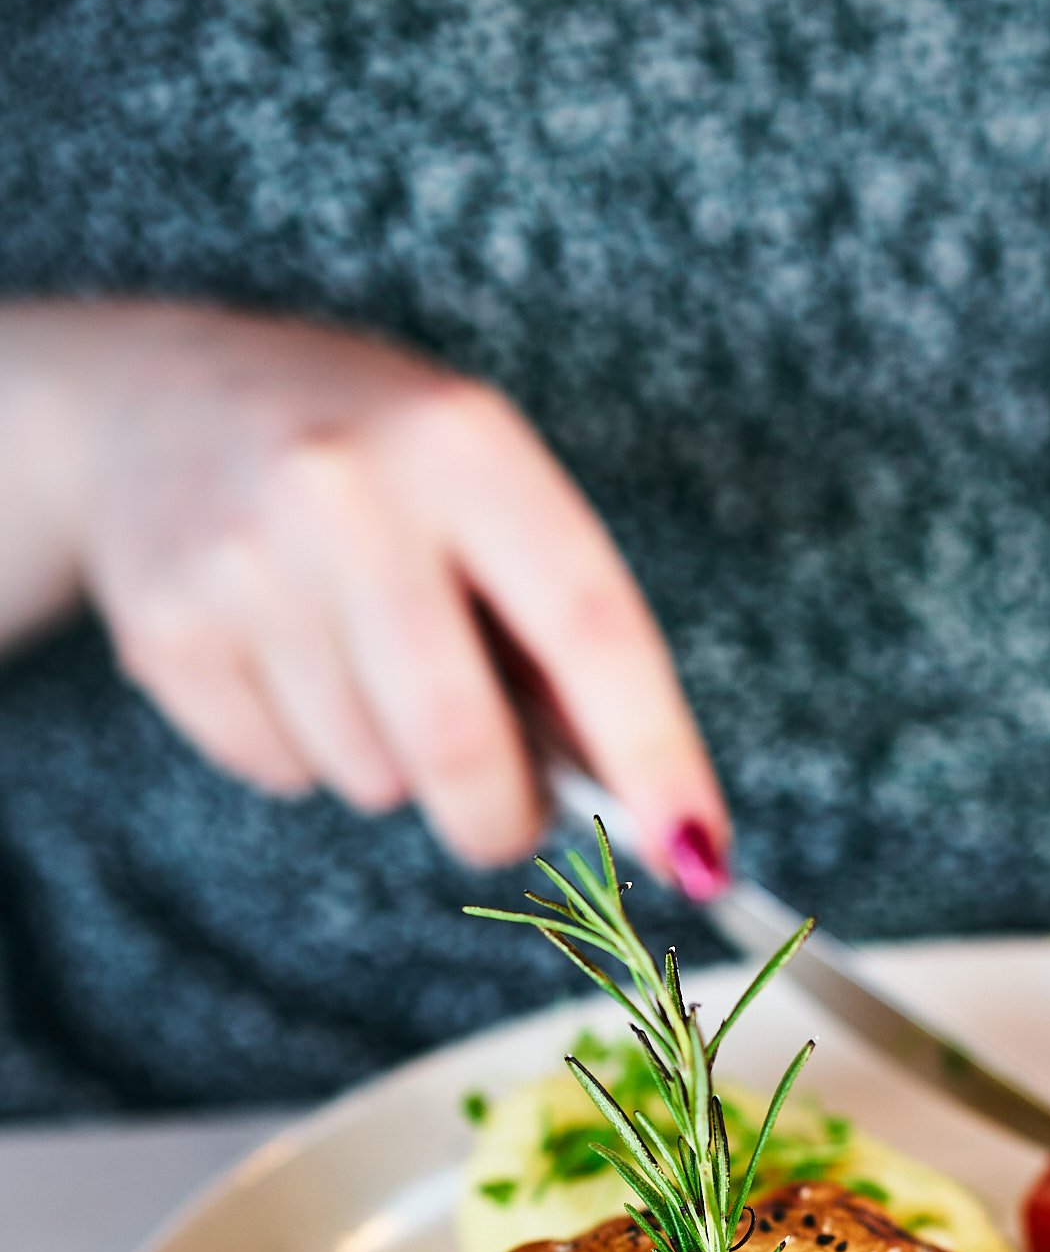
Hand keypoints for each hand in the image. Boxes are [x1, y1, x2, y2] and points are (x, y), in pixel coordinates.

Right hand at [36, 301, 725, 867]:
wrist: (151, 400)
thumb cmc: (370, 461)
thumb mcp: (482, 488)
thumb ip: (559, 628)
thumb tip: (648, 808)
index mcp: (462, 444)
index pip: (588, 627)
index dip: (653, 755)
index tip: (696, 852)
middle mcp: (346, 492)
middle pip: (459, 743)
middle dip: (502, 819)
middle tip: (508, 819)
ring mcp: (244, 562)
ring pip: (371, 776)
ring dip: (395, 769)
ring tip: (366, 669)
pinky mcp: (167, 631)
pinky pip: (284, 774)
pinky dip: (309, 756)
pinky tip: (288, 662)